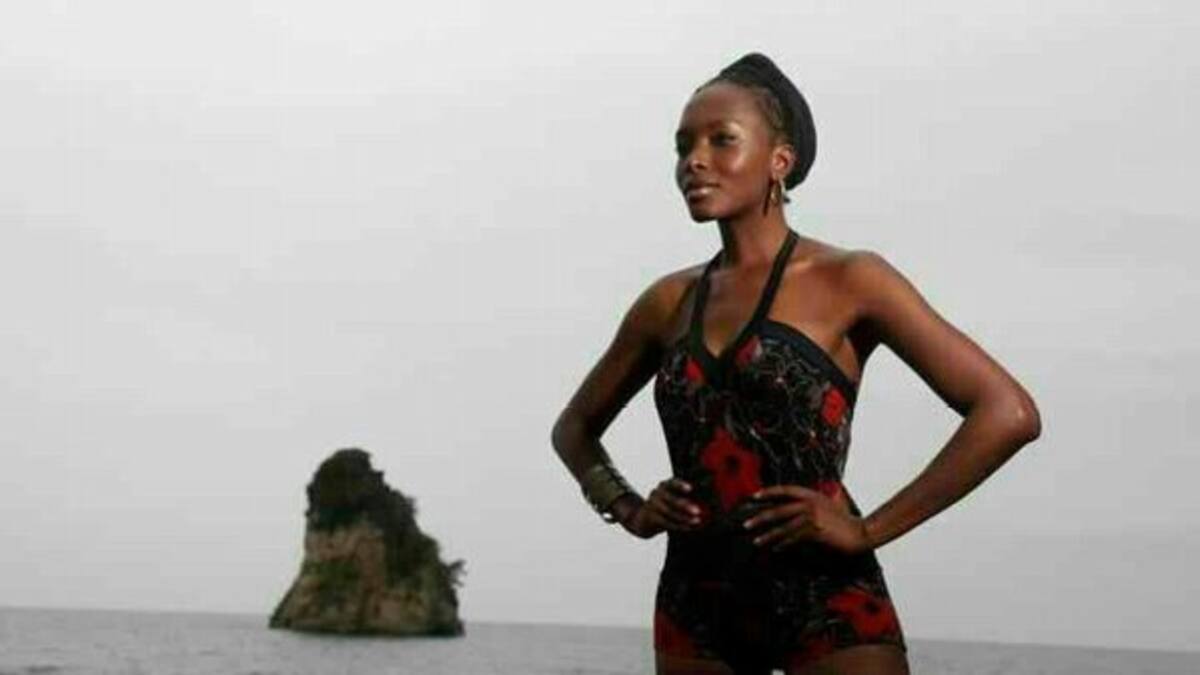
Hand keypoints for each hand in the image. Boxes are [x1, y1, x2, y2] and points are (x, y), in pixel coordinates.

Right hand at [624, 477, 705, 538]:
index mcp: (665, 485)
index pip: (672, 482)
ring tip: (696, 521)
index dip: (680, 485)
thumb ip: (687, 497)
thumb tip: (707, 502)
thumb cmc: (667, 506)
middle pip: (670, 498)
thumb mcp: (673, 497)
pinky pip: (666, 522)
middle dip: (684, 505)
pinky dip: (679, 525)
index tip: (690, 488)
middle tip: (697, 511)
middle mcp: (657, 493)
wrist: (643, 519)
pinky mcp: (651, 517)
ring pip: (669, 512)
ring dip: (684, 518)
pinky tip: (689, 527)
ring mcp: (652, 505)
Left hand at [740, 483, 872, 554]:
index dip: (769, 492)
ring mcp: (811, 517)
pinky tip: (775, 547)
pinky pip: (793, 538)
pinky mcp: (814, 531)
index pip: (785, 490)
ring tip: (756, 540)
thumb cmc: (846, 520)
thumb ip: (817, 500)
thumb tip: (801, 502)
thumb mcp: (831, 503)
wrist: (861, 532)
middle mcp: (809, 503)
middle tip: (746, 524)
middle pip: (778, 510)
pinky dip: (783, 543)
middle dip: (760, 518)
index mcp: (812, 494)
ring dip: (768, 535)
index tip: (754, 496)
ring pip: (783, 527)